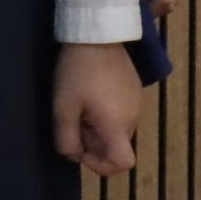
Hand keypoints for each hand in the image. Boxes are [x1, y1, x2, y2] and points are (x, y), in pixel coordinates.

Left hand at [53, 42, 142, 177]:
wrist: (98, 33)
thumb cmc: (78, 73)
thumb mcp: (63, 108)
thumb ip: (66, 139)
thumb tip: (73, 155)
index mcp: (117, 126)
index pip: (123, 164)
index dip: (101, 166)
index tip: (82, 149)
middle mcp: (133, 119)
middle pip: (116, 146)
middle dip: (92, 141)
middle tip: (73, 118)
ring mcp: (137, 103)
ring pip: (117, 129)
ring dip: (97, 125)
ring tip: (81, 102)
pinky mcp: (135, 89)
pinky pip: (121, 112)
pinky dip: (106, 111)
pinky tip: (91, 91)